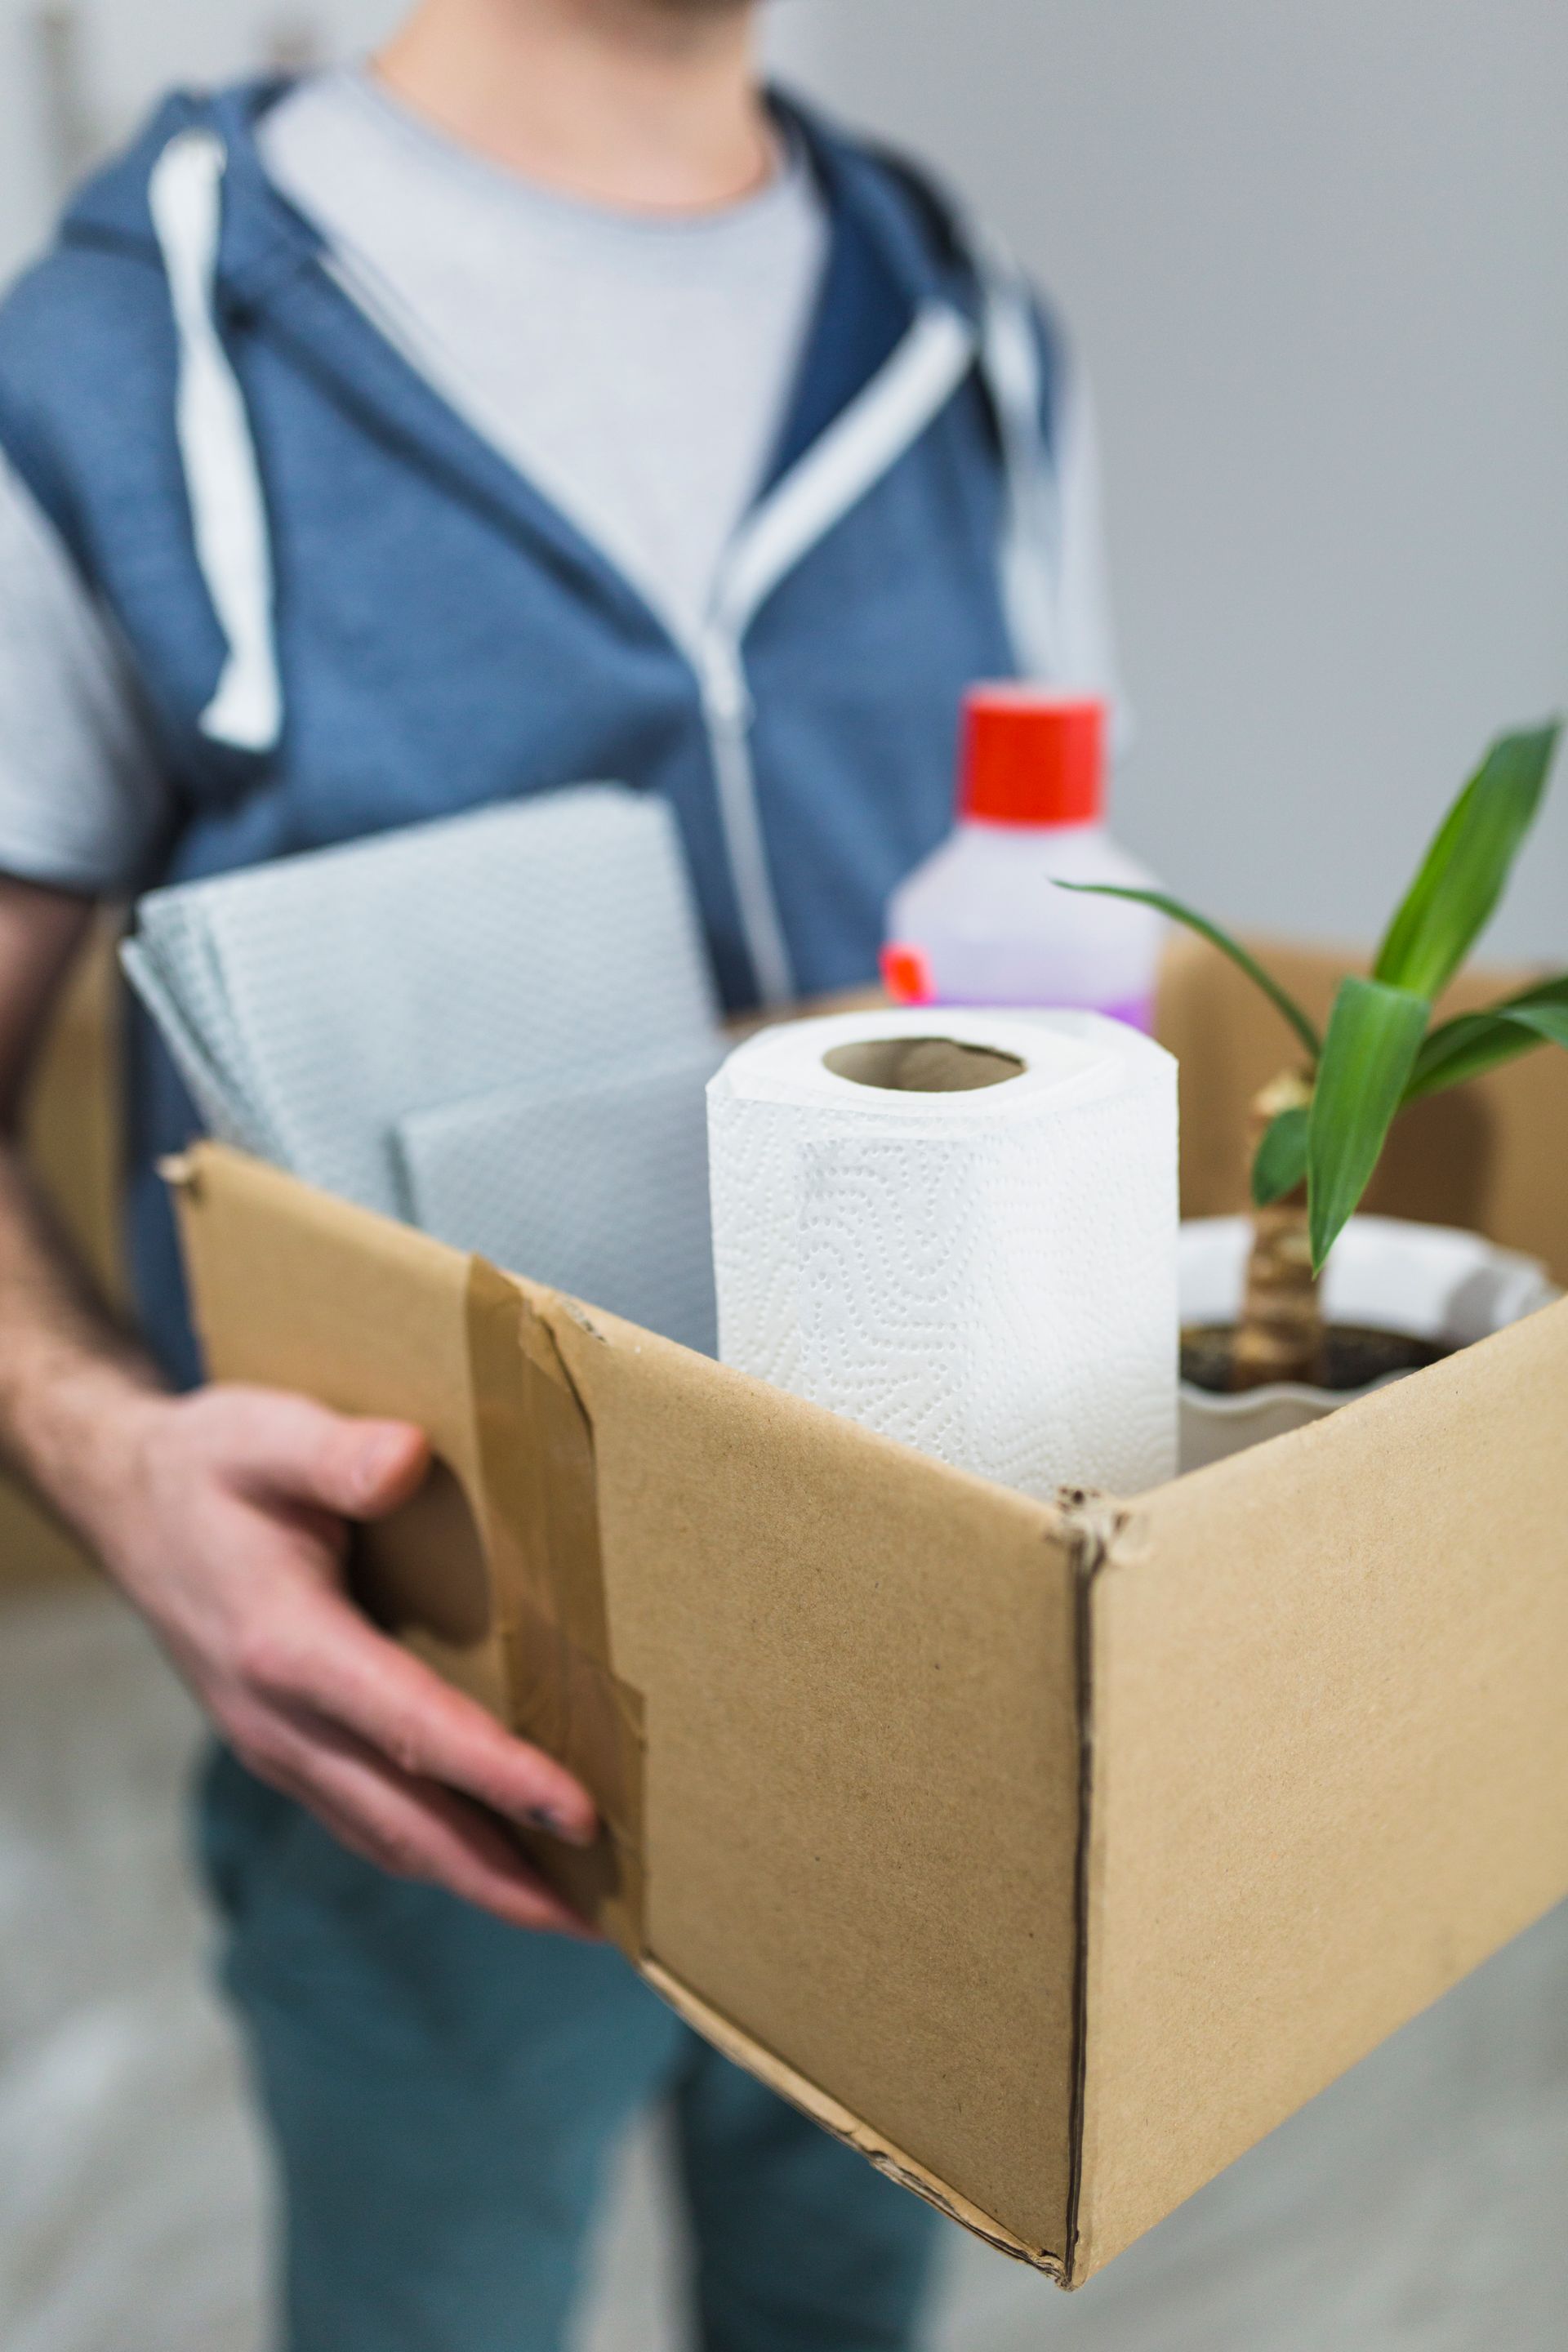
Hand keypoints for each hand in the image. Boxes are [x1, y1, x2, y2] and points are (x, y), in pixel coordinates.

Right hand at [86, 1382, 599, 1936]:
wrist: (125, 1502)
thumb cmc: (210, 1465)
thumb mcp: (266, 1435)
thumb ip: (337, 1454)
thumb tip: (406, 1459)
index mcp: (284, 1647)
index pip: (409, 1729)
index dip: (498, 1778)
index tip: (579, 1815)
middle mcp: (278, 1721)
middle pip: (407, 1823)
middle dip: (507, 1879)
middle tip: (608, 1923)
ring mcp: (278, 1748)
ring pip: (389, 1839)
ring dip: (478, 1881)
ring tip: (574, 1910)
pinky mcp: (286, 1752)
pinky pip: (368, 1822)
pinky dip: (437, 1852)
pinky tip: (494, 1857)